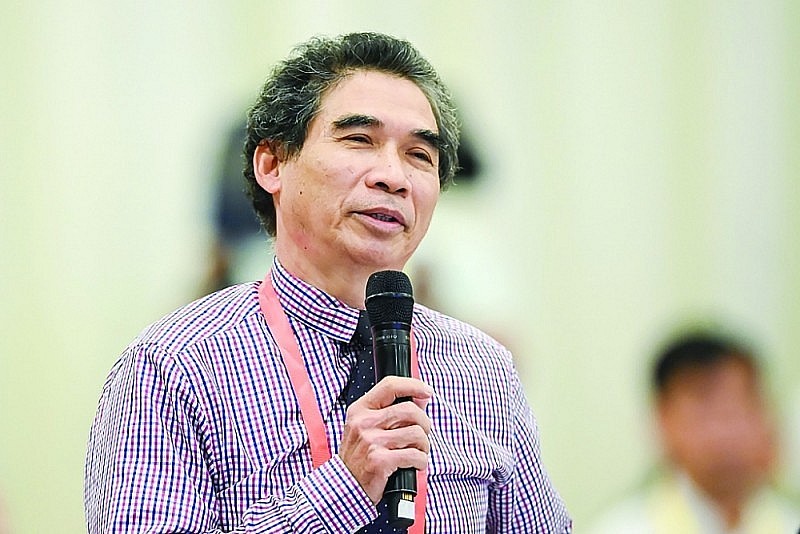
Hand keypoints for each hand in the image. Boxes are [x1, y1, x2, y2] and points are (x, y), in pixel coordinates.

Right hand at [339, 376, 432, 503]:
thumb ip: (393, 410)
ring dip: (424, 445)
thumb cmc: (360, 456)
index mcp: (361, 410)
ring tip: (416, 451)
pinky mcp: (380, 460)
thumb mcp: (368, 427)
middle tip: (421, 435)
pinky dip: (421, 461)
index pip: (390, 386)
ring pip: (416, 433)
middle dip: (424, 423)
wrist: (346, 485)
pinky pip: (415, 455)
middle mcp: (364, 423)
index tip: (427, 391)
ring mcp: (371, 441)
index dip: (413, 385)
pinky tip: (414, 464)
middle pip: (410, 410)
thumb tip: (422, 397)